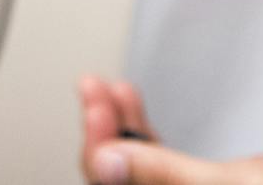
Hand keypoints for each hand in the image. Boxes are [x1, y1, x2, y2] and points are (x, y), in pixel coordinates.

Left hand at [77, 74, 262, 184]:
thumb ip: (168, 178)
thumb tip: (102, 163)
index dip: (99, 156)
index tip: (95, 108)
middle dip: (104, 137)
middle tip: (93, 88)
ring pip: (142, 176)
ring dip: (120, 131)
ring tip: (109, 89)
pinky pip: (167, 170)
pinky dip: (146, 137)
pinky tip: (133, 105)